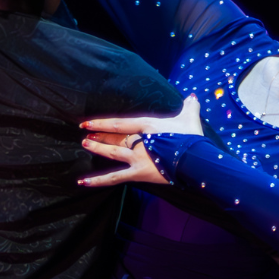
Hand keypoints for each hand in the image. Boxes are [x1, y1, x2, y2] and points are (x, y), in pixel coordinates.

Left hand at [77, 99, 200, 186]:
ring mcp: (137, 157)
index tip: (88, 123)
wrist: (196, 159)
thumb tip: (193, 96)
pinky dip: (98, 181)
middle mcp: (138, 141)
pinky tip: (82, 182)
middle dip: (100, 135)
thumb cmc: (192, 138)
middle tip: (86, 134)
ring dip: (98, 148)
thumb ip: (189, 106)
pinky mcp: (138, 173)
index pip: (120, 123)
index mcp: (147, 126)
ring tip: (84, 143)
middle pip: (116, 137)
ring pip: (112, 152)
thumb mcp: (190, 119)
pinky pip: (115, 177)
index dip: (103, 123)